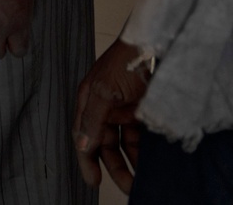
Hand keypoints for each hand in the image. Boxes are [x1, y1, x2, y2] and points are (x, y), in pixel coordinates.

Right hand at [73, 38, 145, 191]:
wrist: (153, 46)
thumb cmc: (123, 61)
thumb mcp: (104, 91)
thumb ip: (92, 119)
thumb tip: (82, 145)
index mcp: (88, 99)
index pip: (83, 134)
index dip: (86, 158)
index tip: (93, 180)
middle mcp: (104, 107)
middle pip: (104, 143)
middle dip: (114, 166)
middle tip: (127, 187)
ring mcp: (123, 109)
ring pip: (124, 143)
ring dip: (131, 162)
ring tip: (140, 181)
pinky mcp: (141, 111)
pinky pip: (140, 138)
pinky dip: (143, 152)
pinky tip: (149, 164)